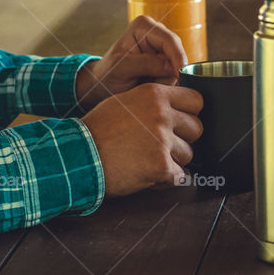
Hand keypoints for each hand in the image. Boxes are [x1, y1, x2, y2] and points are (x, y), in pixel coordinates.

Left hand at [76, 15, 187, 109]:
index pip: (169, 40)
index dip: (177, 57)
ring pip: (178, 66)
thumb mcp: (121, 69)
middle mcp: (157, 33)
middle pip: (177, 53)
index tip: (179, 74)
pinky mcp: (166, 61)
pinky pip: (174, 74)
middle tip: (152, 85)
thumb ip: (145, 64)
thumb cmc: (107, 74)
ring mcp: (162, 48)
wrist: (103, 85)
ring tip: (146, 85)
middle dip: (169, 71)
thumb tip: (170, 66)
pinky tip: (151, 85)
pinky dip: (166, 83)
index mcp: (143, 26)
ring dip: (166, 79)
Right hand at [82, 83, 202, 195]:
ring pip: (189, 153)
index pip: (196, 100)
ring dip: (174, 160)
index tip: (182, 122)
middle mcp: (161, 115)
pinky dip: (166, 179)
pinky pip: (179, 175)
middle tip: (162, 145)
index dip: (190, 113)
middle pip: (197, 127)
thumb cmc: (97, 131)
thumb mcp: (126, 101)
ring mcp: (162, 140)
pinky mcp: (160, 165)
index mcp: (154, 95)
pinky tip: (147, 174)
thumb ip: (153, 102)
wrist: (77, 156)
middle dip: (183, 139)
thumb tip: (176, 108)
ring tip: (148, 160)